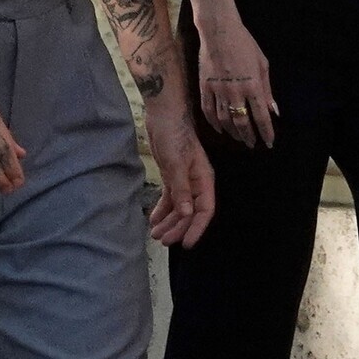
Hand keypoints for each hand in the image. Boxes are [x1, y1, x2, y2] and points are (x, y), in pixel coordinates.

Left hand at [144, 101, 214, 247]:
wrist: (162, 115)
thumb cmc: (173, 134)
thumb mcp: (176, 162)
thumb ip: (181, 189)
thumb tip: (188, 213)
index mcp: (203, 179)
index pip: (205, 209)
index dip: (197, 228)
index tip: (186, 243)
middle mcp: (196, 183)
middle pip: (190, 212)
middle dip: (178, 227)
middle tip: (163, 241)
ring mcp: (184, 180)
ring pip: (179, 207)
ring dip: (169, 221)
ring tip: (155, 234)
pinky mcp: (171, 176)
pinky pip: (169, 198)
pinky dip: (162, 210)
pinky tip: (154, 220)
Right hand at [197, 15, 276, 147]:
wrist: (219, 31)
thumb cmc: (244, 44)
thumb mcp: (262, 64)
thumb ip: (267, 90)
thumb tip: (273, 110)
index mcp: (253, 85)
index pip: (261, 116)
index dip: (266, 132)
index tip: (269, 143)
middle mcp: (236, 92)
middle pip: (242, 123)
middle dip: (249, 137)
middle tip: (252, 144)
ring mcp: (218, 91)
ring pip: (225, 120)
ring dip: (233, 132)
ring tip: (239, 138)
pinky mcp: (205, 87)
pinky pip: (208, 111)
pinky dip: (214, 123)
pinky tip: (220, 129)